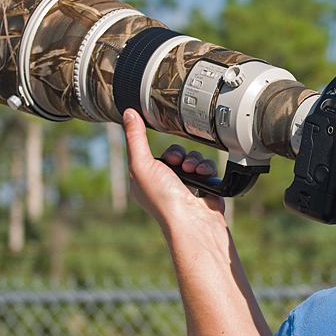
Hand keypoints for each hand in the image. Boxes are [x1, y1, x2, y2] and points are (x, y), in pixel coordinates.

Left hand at [121, 108, 223, 229]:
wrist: (193, 222)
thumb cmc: (163, 199)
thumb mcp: (141, 165)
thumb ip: (135, 138)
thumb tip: (129, 113)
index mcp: (145, 179)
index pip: (151, 153)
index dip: (161, 150)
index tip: (164, 157)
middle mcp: (164, 183)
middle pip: (175, 152)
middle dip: (180, 155)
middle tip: (179, 166)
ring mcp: (184, 186)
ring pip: (192, 157)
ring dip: (194, 161)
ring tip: (192, 172)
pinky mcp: (203, 187)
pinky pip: (206, 166)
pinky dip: (207, 168)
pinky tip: (204, 175)